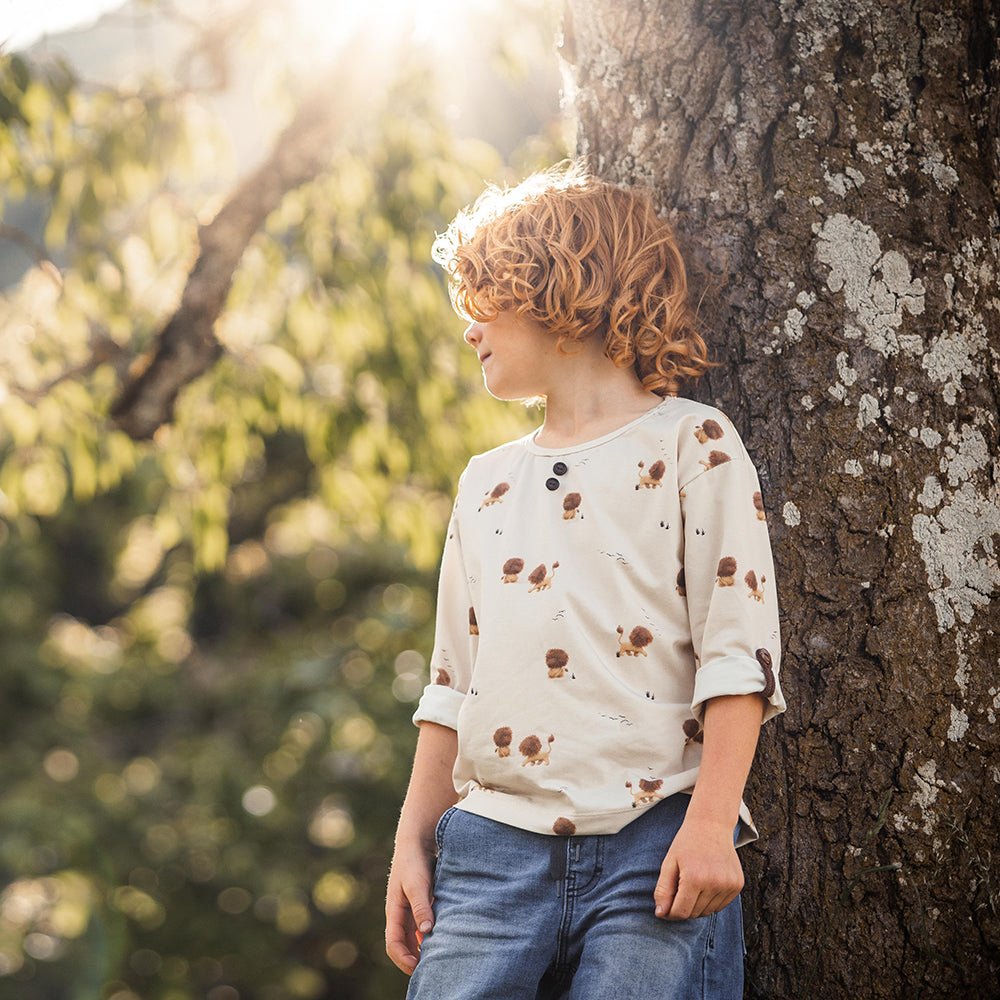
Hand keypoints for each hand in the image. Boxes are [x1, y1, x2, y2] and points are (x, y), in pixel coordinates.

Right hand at [385, 841, 435, 974]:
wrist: (417, 839)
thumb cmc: (414, 861)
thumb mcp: (417, 884)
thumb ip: (421, 906)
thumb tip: (426, 932)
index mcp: (394, 910)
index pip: (393, 944)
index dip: (403, 959)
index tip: (418, 968)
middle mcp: (400, 912)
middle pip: (402, 944)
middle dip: (413, 958)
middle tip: (430, 969)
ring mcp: (410, 907)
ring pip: (413, 935)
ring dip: (422, 947)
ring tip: (438, 956)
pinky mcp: (420, 901)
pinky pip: (422, 924)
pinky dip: (429, 934)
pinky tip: (443, 936)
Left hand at [653, 816, 743, 919]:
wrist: (711, 825)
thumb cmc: (687, 843)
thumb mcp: (669, 862)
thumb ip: (663, 890)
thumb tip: (661, 914)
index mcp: (694, 878)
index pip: (681, 912)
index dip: (670, 913)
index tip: (665, 908)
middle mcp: (715, 883)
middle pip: (694, 913)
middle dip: (683, 907)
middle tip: (679, 889)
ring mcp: (729, 885)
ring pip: (708, 912)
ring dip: (697, 905)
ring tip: (693, 884)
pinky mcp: (738, 885)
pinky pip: (720, 905)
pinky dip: (711, 901)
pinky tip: (706, 884)